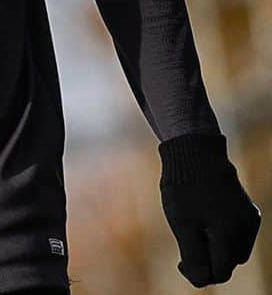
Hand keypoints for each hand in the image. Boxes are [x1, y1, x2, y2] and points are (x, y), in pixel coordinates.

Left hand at [159, 133, 260, 287]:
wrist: (194, 150)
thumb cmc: (184, 186)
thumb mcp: (181, 223)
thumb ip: (193, 256)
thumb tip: (201, 281)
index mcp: (231, 234)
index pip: (219, 272)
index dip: (198, 273)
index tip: (180, 262)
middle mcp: (247, 229)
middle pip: (228, 262)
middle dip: (208, 259)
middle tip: (185, 241)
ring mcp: (250, 219)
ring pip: (234, 249)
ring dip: (216, 247)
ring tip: (195, 225)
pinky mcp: (249, 210)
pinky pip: (238, 234)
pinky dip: (222, 234)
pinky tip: (205, 218)